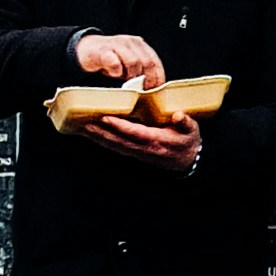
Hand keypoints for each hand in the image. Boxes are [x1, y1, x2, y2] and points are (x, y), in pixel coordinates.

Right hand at [76, 33, 164, 85]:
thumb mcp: (128, 63)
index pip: (155, 61)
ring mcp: (116, 45)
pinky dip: (117, 71)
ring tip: (126, 80)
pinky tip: (114, 74)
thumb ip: (140, 70)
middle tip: (142, 89)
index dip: (158, 76)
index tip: (156, 89)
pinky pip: (115, 63)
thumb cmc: (110, 58)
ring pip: (133, 62)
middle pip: (146, 62)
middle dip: (147, 79)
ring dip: (131, 76)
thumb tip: (153, 87)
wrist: (85, 48)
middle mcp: (129, 42)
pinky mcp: (103, 51)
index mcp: (139, 44)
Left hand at [80, 113, 200, 172]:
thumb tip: (179, 115)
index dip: (119, 126)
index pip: (134, 132)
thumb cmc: (188, 141)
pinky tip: (93, 135)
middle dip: (100, 132)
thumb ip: (186, 122)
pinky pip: (115, 147)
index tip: (105, 118)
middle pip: (118, 140)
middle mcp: (144, 148)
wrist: (187, 160)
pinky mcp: (134, 153)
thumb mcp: (192, 130)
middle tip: (84, 123)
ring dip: (98, 137)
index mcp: (156, 140)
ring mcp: (137, 152)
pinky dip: (103, 141)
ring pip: (114, 145)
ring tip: (83, 128)